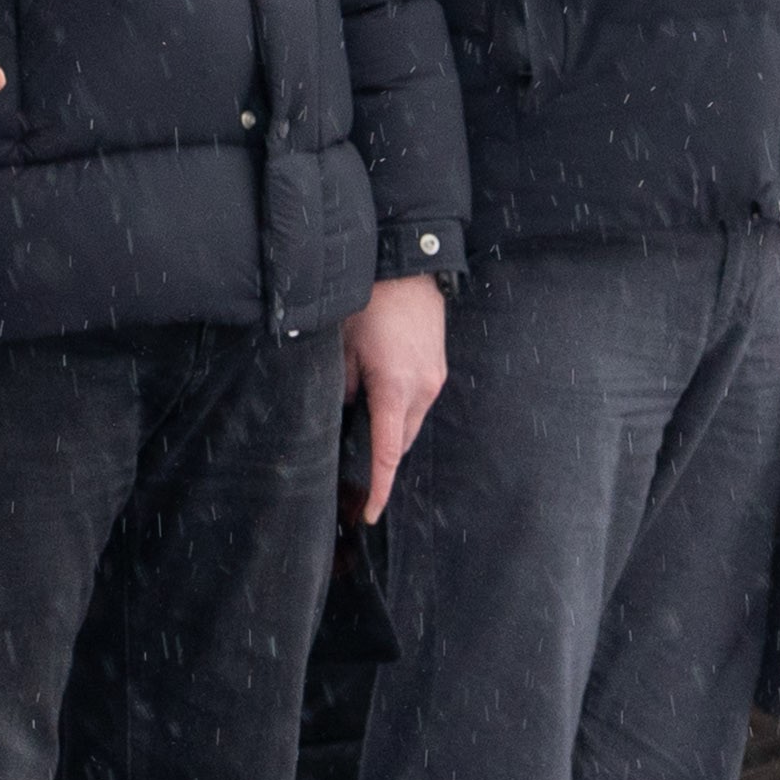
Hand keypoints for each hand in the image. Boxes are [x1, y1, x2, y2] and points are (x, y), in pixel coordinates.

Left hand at [341, 273, 446, 523]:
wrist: (407, 267)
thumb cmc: (369, 303)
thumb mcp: (340, 347)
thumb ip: (341, 388)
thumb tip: (344, 412)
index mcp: (395, 388)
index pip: (387, 453)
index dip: (378, 488)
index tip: (370, 513)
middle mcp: (423, 389)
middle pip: (401, 441)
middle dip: (380, 455)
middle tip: (353, 461)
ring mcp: (435, 378)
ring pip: (410, 422)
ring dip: (390, 427)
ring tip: (363, 412)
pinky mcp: (438, 368)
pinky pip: (419, 401)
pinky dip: (400, 407)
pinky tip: (379, 390)